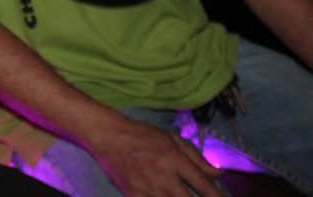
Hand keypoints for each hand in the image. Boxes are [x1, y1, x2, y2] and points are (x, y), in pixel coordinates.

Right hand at [87, 119, 222, 196]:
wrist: (108, 135)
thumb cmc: (141, 134)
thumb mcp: (171, 138)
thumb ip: (196, 157)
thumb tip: (218, 174)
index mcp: (175, 160)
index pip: (205, 187)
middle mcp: (164, 176)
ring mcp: (147, 188)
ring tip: (180, 196)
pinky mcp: (133, 194)